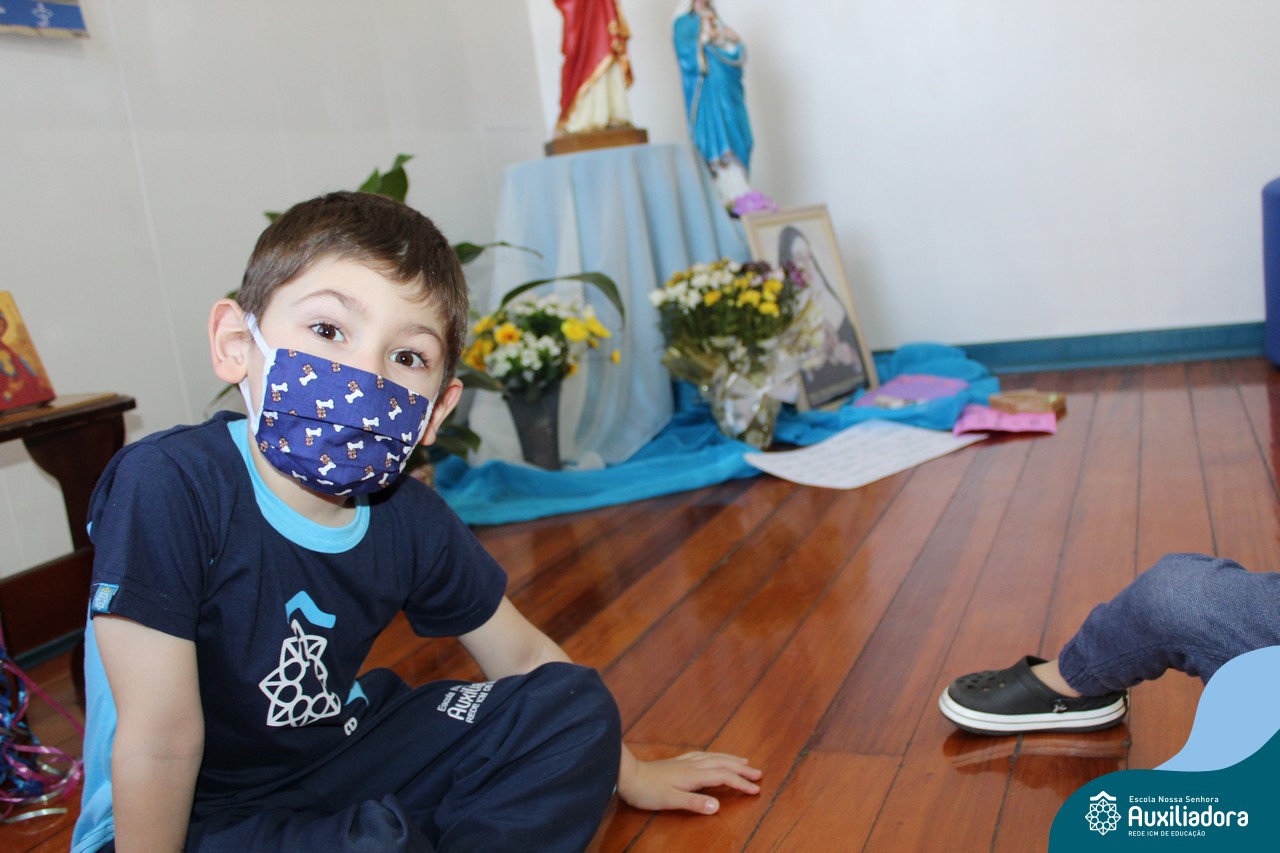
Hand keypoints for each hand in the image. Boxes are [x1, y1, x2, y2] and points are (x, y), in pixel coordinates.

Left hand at [618, 750, 761, 813]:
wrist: (627, 775)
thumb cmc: (646, 790)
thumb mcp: (670, 800)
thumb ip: (694, 802)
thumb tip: (718, 805)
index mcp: (693, 775)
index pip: (723, 777)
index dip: (741, 783)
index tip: (756, 790)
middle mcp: (692, 766)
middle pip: (722, 764)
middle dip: (741, 769)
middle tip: (758, 774)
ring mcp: (684, 762)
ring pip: (713, 757)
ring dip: (730, 759)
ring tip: (743, 761)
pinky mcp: (677, 762)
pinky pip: (702, 755)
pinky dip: (714, 756)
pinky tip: (714, 757)